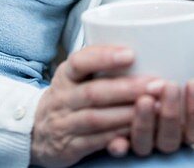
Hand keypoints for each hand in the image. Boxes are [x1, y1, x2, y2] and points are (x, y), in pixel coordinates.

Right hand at [30, 46, 155, 167]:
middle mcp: (63, 98)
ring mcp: (65, 123)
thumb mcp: (75, 76)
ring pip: (97, 118)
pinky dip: (118, 136)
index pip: (79, 62)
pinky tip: (138, 129)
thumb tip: (141, 47)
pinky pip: (96, 142)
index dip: (104, 57)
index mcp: (65, 75)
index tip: (130, 54)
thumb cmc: (69, 97)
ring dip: (128, 113)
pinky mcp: (70, 147)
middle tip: (156, 84)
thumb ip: (99, 63)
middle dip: (127, 89)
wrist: (37, 132)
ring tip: (155, 107)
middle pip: (94, 92)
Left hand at [105, 79, 193, 157]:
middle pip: (171, 138)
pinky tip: (118, 139)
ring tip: (145, 100)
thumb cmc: (169, 93)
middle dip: (171, 112)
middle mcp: (166, 140)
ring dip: (145, 123)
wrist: (140, 95)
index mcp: (186, 130)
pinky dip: (119, 146)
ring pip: (145, 144)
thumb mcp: (189, 91)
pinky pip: (120, 149)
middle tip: (169, 87)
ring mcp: (144, 144)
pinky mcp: (122, 144)